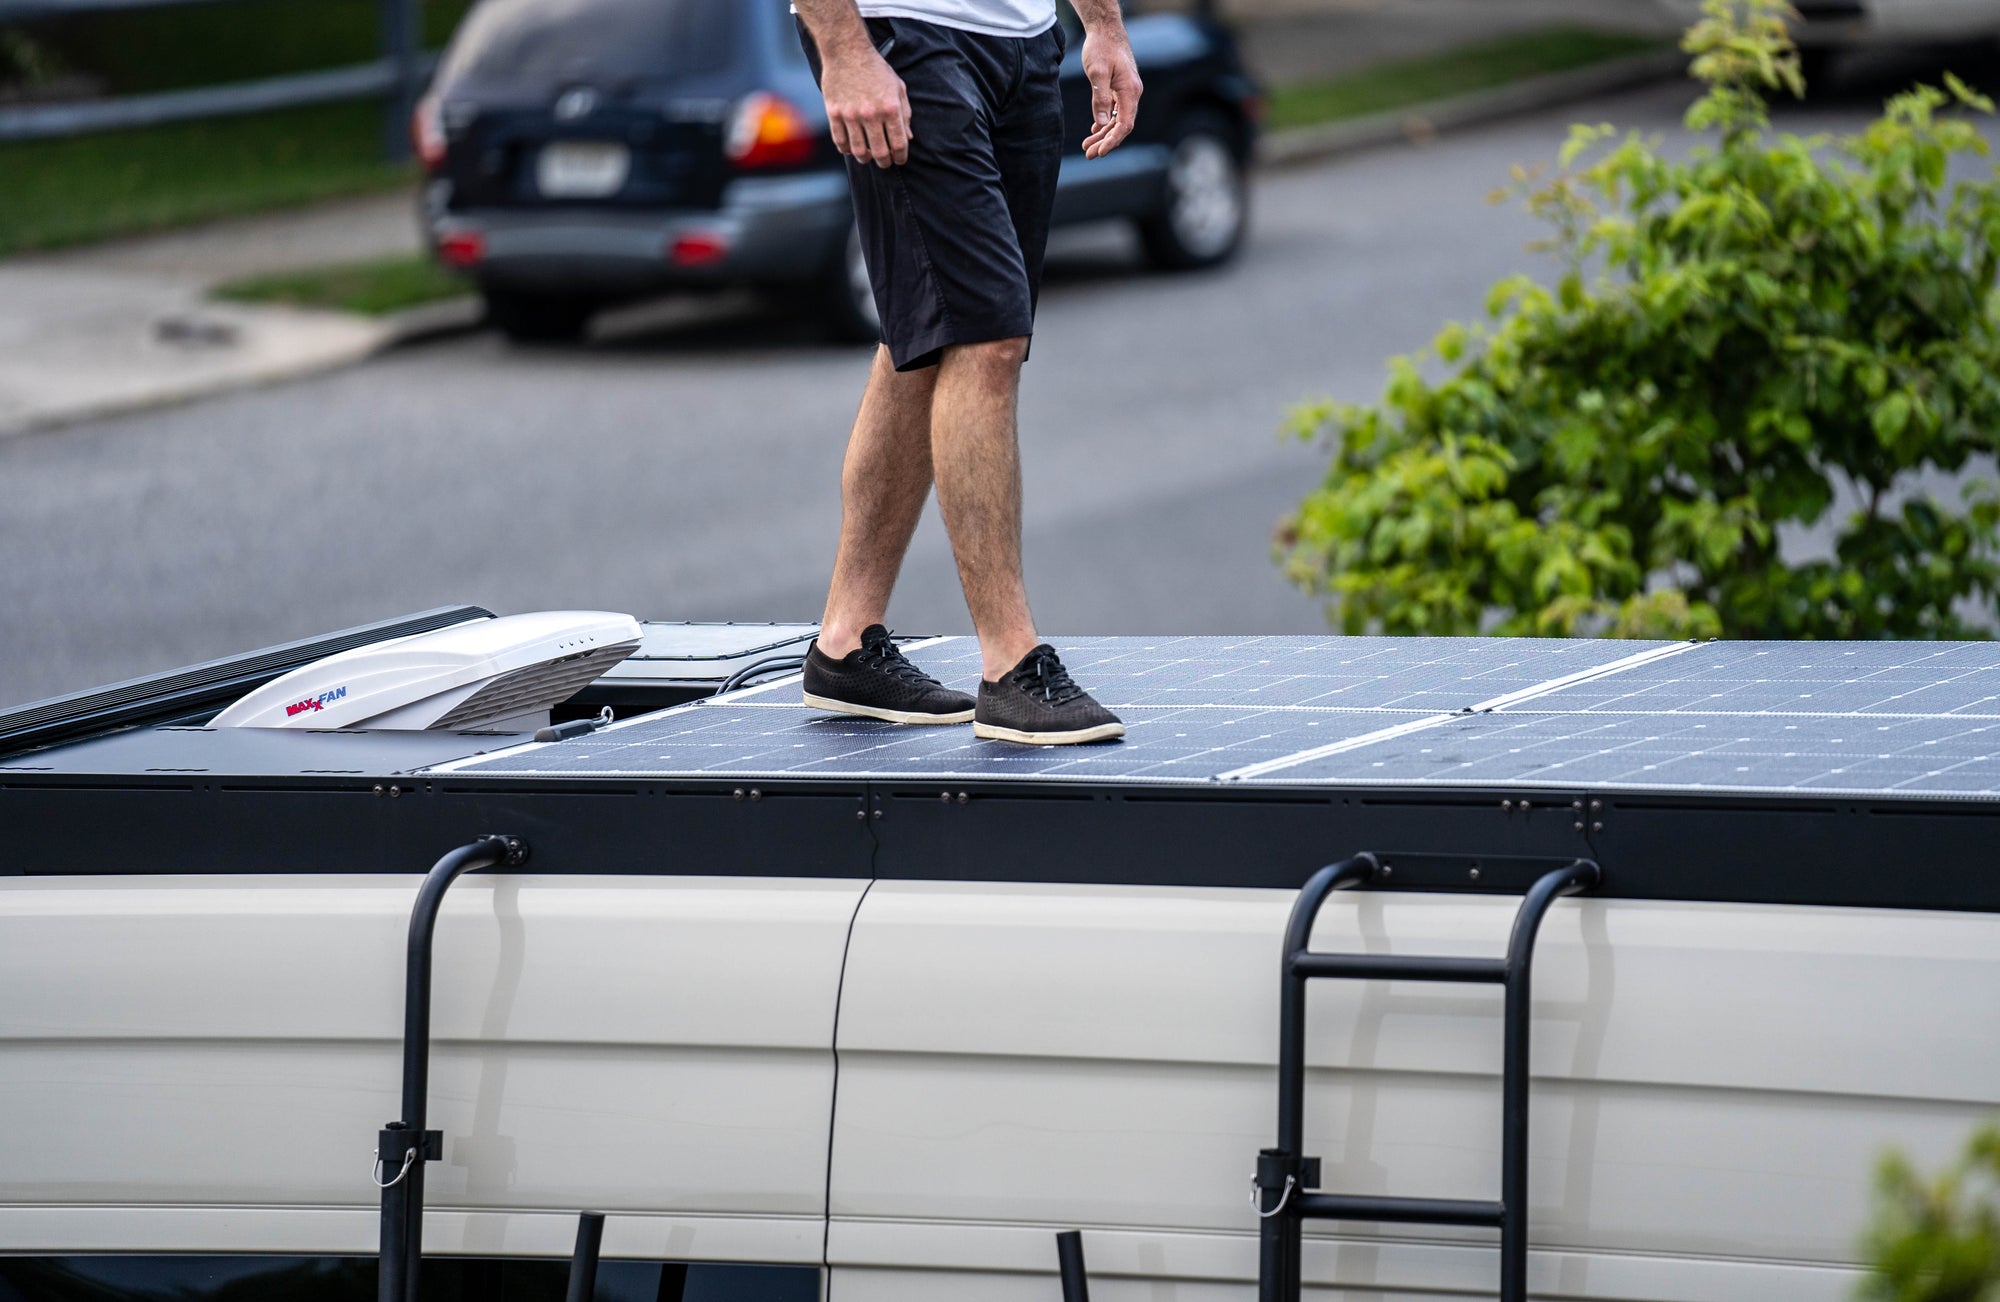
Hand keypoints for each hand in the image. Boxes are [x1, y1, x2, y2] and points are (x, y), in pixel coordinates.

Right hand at [821, 46, 912, 167]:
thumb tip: (908, 137)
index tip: (900, 159)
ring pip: (859, 151)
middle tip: (885, 162)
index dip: (901, 157)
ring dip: (865, 158)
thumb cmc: (875, 68)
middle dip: (885, 162)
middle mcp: (871, 114)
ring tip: (868, 157)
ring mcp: (851, 115)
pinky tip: (850, 148)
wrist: (847, 51)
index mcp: (890, 108)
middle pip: (880, 152)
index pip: (899, 144)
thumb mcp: (897, 87)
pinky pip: (840, 141)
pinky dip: (846, 149)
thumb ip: (905, 113)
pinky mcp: (834, 113)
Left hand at [1080, 30, 1140, 158]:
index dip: (1113, 140)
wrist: (1105, 29)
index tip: (1100, 151)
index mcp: (1130, 91)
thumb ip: (1100, 98)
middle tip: (1088, 154)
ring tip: (1087, 146)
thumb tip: (1103, 123)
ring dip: (1103, 134)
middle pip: (1121, 125)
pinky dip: (1105, 121)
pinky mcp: (1119, 88)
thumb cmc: (1101, 47)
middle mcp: (1132, 93)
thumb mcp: (1097, 72)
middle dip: (1105, 142)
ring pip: (1116, 119)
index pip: (1125, 124)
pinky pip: (1114, 110)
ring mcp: (1126, 91)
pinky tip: (1095, 130)